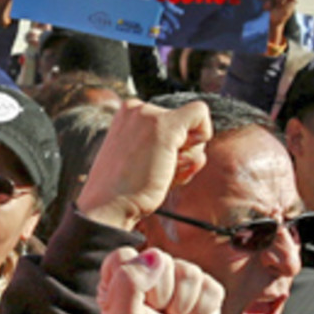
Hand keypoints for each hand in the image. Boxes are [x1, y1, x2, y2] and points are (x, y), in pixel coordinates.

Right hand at [78, 98, 211, 232]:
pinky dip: (203, 135)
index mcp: (127, 114)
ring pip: (194, 128)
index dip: (172, 148)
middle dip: (182, 153)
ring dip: (187, 159)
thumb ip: (161, 148)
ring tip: (161, 174)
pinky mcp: (165, 124)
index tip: (154, 166)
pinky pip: (200, 113)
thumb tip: (197, 153)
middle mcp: (137, 108)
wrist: (110, 205)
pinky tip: (179, 159)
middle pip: (184, 125)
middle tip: (158, 173)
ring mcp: (150, 115)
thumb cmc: (125, 190)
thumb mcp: (139, 160)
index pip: (168, 121)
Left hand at [99, 246, 222, 313]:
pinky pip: (211, 287)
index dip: (133, 281)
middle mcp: (149, 273)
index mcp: (120, 277)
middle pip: (161, 259)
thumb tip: (156, 257)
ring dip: (182, 303)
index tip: (134, 307)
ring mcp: (178, 281)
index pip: (126, 255)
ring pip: (189, 271)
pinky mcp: (204, 292)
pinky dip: (202, 309)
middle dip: (161, 294)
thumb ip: (128, 282)